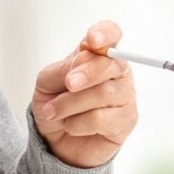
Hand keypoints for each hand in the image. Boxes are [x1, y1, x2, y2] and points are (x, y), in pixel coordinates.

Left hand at [31, 20, 137, 167]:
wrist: (55, 140)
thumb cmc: (55, 103)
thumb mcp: (48, 81)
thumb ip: (64, 67)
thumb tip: (83, 59)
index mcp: (99, 55)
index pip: (112, 34)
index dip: (105, 33)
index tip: (92, 41)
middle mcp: (117, 72)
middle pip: (112, 63)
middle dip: (87, 73)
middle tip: (68, 84)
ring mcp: (125, 96)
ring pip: (103, 93)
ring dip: (70, 104)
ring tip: (52, 112)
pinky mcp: (126, 121)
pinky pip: (101, 119)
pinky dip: (77, 123)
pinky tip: (70, 125)